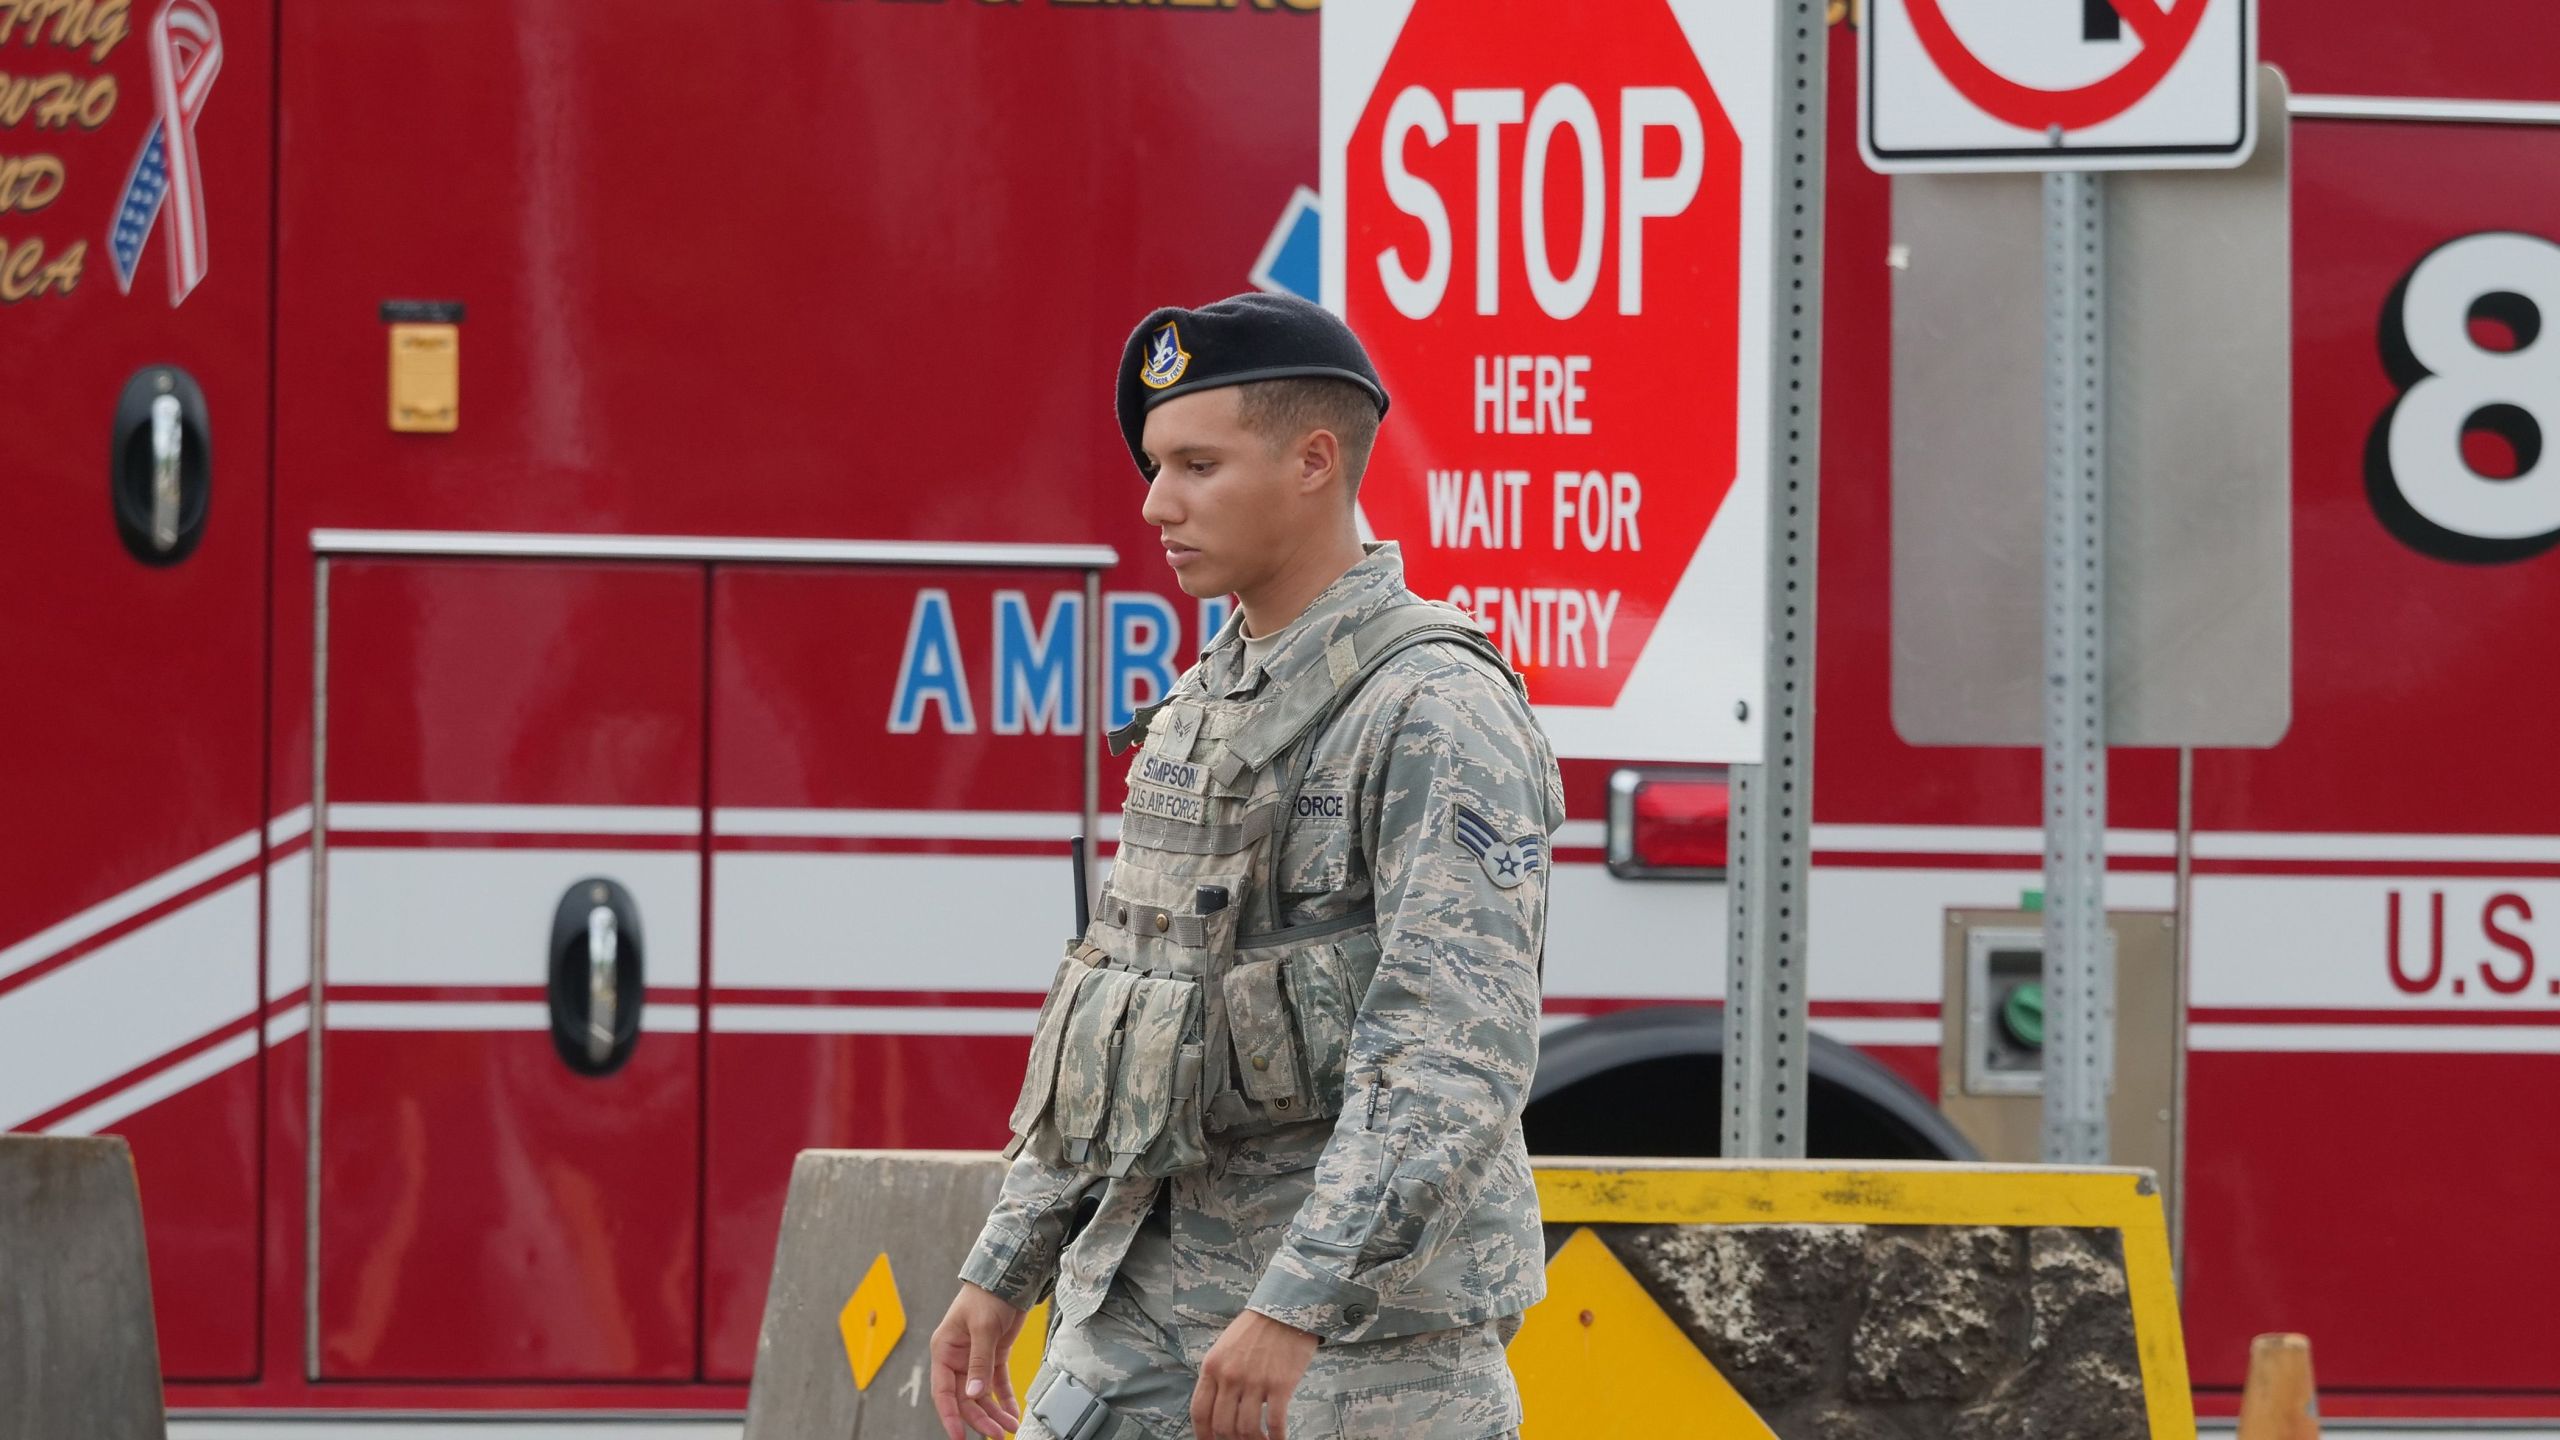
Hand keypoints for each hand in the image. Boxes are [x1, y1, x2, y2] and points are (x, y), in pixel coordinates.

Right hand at [930, 1282, 1027, 1439]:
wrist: (1008, 1276)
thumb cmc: (986, 1295)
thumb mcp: (982, 1328)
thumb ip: (979, 1363)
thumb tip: (973, 1394)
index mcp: (944, 1351)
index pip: (943, 1392)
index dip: (950, 1417)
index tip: (958, 1437)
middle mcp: (957, 1359)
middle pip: (965, 1398)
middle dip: (981, 1418)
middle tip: (997, 1434)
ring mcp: (976, 1359)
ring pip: (982, 1395)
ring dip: (994, 1412)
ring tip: (1009, 1426)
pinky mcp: (994, 1356)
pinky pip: (998, 1384)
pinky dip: (1005, 1399)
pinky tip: (1012, 1411)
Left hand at [1192, 1308, 1319, 1439]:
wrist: (1285, 1309)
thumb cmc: (1255, 1329)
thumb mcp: (1224, 1348)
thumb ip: (1217, 1376)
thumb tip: (1217, 1410)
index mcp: (1212, 1367)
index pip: (1199, 1412)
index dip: (1203, 1435)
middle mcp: (1230, 1377)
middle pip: (1222, 1425)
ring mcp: (1255, 1381)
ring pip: (1247, 1429)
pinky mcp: (1280, 1385)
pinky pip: (1275, 1423)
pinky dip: (1276, 1438)